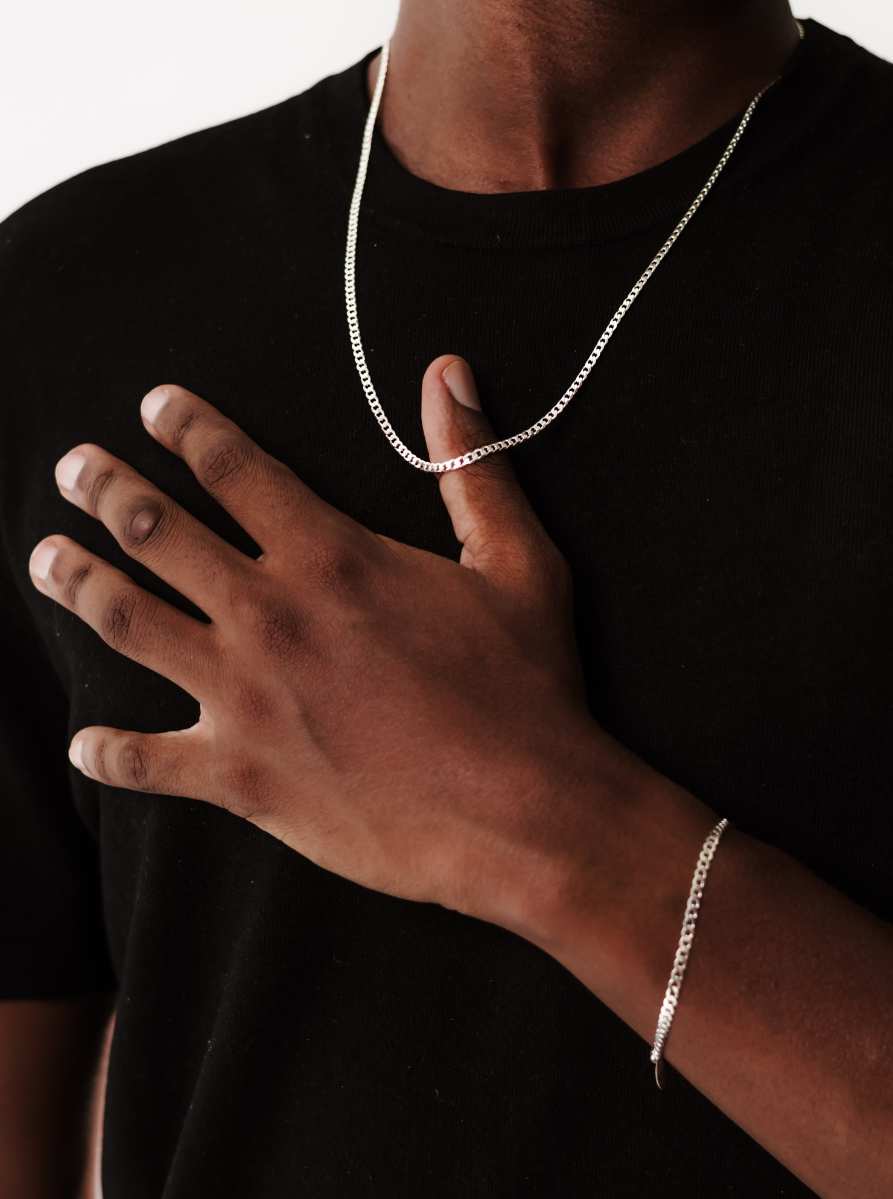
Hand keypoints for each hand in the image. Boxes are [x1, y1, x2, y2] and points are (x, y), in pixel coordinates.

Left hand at [28, 357, 634, 934]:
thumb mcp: (517, 564)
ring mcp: (247, 698)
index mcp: (333, 557)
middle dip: (105, 488)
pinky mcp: (242, 777)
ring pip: (128, 623)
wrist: (525, 813)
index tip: (153, 407)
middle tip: (74, 468)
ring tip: (46, 557)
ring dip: (78, 582)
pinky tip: (83, 744)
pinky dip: (107, 752)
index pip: (234, 467)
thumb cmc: (527, 689)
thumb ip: (471, 468)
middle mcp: (271, 616)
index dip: (185, 426)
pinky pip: (147, 762)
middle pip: (157, 531)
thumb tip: (447, 374)